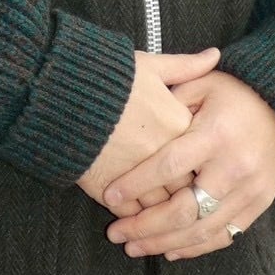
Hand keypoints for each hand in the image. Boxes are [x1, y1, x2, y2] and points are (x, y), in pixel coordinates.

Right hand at [76, 48, 219, 211]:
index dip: (203, 161)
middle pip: (189, 186)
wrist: (60, 95)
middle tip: (187, 197)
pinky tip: (137, 217)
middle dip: (188, 193)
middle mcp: (163, 155)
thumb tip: (214, 55)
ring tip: (164, 215)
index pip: (205, 155)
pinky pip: (133, 214)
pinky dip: (137, 218)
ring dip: (164, 212)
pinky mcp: (110, 191)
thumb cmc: (106, 77)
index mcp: (178, 125)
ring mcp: (137, 177)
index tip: (201, 164)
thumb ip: (185, 66)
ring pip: (163, 207)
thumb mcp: (149, 66)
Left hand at [102, 71, 274, 259]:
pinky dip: (196, 248)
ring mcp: (250, 191)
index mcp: (216, 135)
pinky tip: (169, 251)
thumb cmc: (235, 95)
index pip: (169, 166)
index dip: (138, 183)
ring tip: (134, 248)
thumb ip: (170, 100)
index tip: (109, 195)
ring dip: (164, 243)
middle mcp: (235, 167)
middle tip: (116, 233)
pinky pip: (225, 235)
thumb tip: (133, 120)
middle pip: (184, 209)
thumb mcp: (204, 84)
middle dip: (145, 225)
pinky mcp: (259, 205)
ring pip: (202, 229)